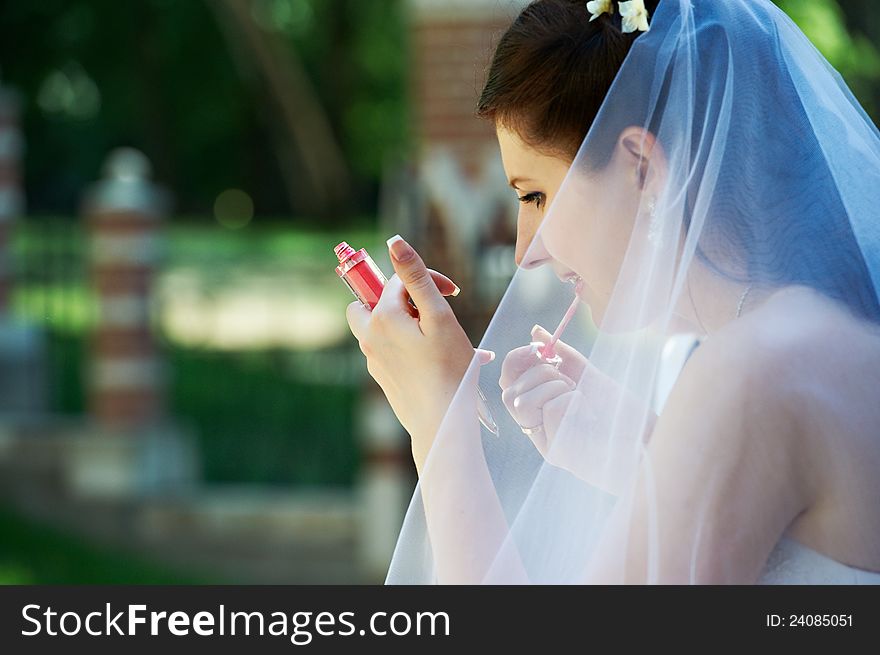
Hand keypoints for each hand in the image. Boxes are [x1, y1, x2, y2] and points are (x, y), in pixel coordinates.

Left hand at [346, 235, 483, 471]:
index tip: (454, 293)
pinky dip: (405, 345)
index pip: (398, 280)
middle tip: (430, 311)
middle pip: (373, 300)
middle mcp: (369, 336)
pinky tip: (432, 360)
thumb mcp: (438, 316)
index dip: (429, 279)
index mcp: (381, 317)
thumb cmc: (448, 368)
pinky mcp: (381, 376)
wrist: (442, 421)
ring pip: (380, 325)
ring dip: (405, 322)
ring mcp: (372, 358)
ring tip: (437, 337)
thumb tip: (394, 241)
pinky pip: (387, 348)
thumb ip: (416, 277)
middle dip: (400, 299)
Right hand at [500, 325, 656, 484]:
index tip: (537, 348)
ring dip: (553, 386)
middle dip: (537, 372)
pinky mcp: (557, 453)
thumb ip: (562, 356)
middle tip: (567, 378)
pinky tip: (588, 412)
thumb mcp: (589, 377)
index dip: (516, 360)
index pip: (509, 383)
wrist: (649, 443)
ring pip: (520, 400)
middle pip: (508, 392)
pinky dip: (572, 400)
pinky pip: (551, 409)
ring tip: (579, 396)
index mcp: (541, 409)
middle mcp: (538, 427)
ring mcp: (545, 442)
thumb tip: (536, 331)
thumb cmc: (621, 413)